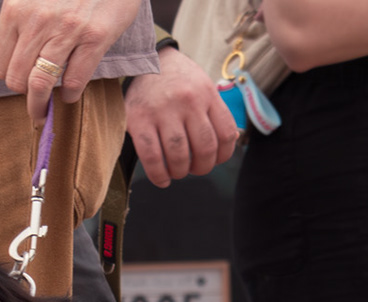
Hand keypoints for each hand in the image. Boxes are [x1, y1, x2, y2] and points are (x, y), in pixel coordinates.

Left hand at [0, 0, 146, 122]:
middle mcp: (38, 19)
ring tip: (43, 111)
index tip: (21, 78)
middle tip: (34, 94)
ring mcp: (67, 29)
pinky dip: (70, 95)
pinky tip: (70, 94)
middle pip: (16, 79)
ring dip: (40, 105)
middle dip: (24, 93)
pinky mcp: (94, 37)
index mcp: (15, 10)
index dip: (7, 77)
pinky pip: (74, 81)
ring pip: (40, 84)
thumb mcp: (24, 10)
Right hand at [125, 47, 237, 186]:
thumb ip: (214, 111)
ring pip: (179, 156)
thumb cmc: (177, 79)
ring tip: (177, 171)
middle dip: (202, 168)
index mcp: (207, 93)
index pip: (226, 134)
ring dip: (180, 172)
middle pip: (204, 148)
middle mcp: (188, 100)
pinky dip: (158, 175)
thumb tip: (228, 143)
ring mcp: (162, 110)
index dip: (223, 155)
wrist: (144, 57)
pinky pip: (152, 157)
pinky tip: (162, 179)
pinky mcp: (138, 119)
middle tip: (194, 169)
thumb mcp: (202, 85)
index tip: (214, 160)